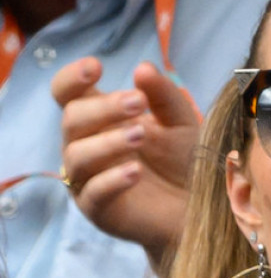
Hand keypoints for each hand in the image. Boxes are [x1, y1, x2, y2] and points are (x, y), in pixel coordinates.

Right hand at [52, 58, 200, 276]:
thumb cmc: (183, 161)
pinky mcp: (98, 211)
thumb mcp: (180, 122)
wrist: (197, 208)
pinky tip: (135, 172)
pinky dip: (112, 180)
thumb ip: (164, 96)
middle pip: (72, 119)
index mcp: (97, 119)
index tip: (96, 67)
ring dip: (108, 142)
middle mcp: (84, 146)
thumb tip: (143, 68)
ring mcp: (87, 179)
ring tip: (140, 136)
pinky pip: (92, 193)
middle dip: (104, 108)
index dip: (72, 78)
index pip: (66, 93)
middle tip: (138, 103)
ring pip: (77, 155)